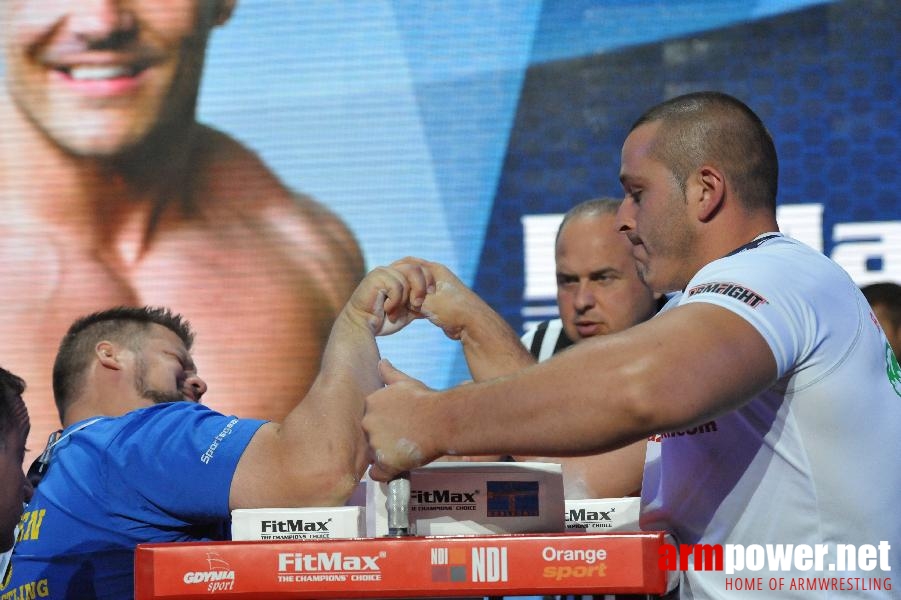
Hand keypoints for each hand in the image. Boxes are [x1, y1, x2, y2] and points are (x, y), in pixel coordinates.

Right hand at [346, 264, 429, 335]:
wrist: (363, 327)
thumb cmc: (383, 320)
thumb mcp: (408, 311)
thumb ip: (419, 303)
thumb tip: (437, 301)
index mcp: (399, 275)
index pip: (421, 268)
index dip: (429, 279)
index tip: (432, 295)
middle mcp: (391, 270)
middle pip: (416, 268)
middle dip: (421, 287)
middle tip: (417, 304)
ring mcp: (383, 272)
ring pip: (406, 278)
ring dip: (405, 299)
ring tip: (395, 311)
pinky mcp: (375, 277)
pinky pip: (396, 286)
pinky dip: (395, 301)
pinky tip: (387, 309)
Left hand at [363, 359, 437, 480]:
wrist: (443, 419)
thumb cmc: (426, 400)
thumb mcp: (405, 382)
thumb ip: (389, 373)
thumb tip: (381, 361)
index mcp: (370, 403)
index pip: (370, 418)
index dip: (385, 423)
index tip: (399, 424)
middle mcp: (367, 423)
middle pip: (370, 436)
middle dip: (384, 438)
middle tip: (404, 437)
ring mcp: (375, 443)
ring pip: (375, 455)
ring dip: (387, 454)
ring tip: (407, 449)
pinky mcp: (384, 461)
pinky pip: (377, 474)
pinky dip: (385, 473)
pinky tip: (398, 467)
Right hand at [388, 257, 480, 339]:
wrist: (473, 325)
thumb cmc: (454, 310)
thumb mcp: (429, 302)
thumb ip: (411, 298)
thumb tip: (397, 298)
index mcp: (435, 270)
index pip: (409, 262)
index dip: (396, 270)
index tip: (387, 280)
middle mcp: (436, 277)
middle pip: (410, 275)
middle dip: (401, 284)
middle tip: (391, 293)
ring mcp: (437, 290)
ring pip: (413, 289)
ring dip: (406, 296)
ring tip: (398, 304)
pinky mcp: (438, 303)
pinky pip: (419, 300)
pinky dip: (411, 304)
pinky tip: (403, 313)